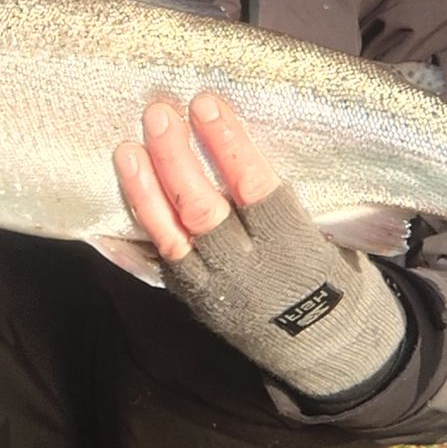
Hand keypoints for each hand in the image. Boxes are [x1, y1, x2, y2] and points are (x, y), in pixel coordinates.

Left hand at [113, 93, 408, 400]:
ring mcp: (216, 287)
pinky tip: (118, 198)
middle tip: (159, 113)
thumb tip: (272, 127)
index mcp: (293, 246)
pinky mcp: (193, 298)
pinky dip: (136, 229)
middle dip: (176, 159)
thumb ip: (294, 193)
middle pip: (202, 210)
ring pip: (171, 236)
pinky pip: (157, 261)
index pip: (255, 189)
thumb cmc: (328, 269)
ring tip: (126, 148)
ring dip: (145, 189)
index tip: (207, 103)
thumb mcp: (328, 232)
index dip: (228, 145)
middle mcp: (250, 269)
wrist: (322, 344)